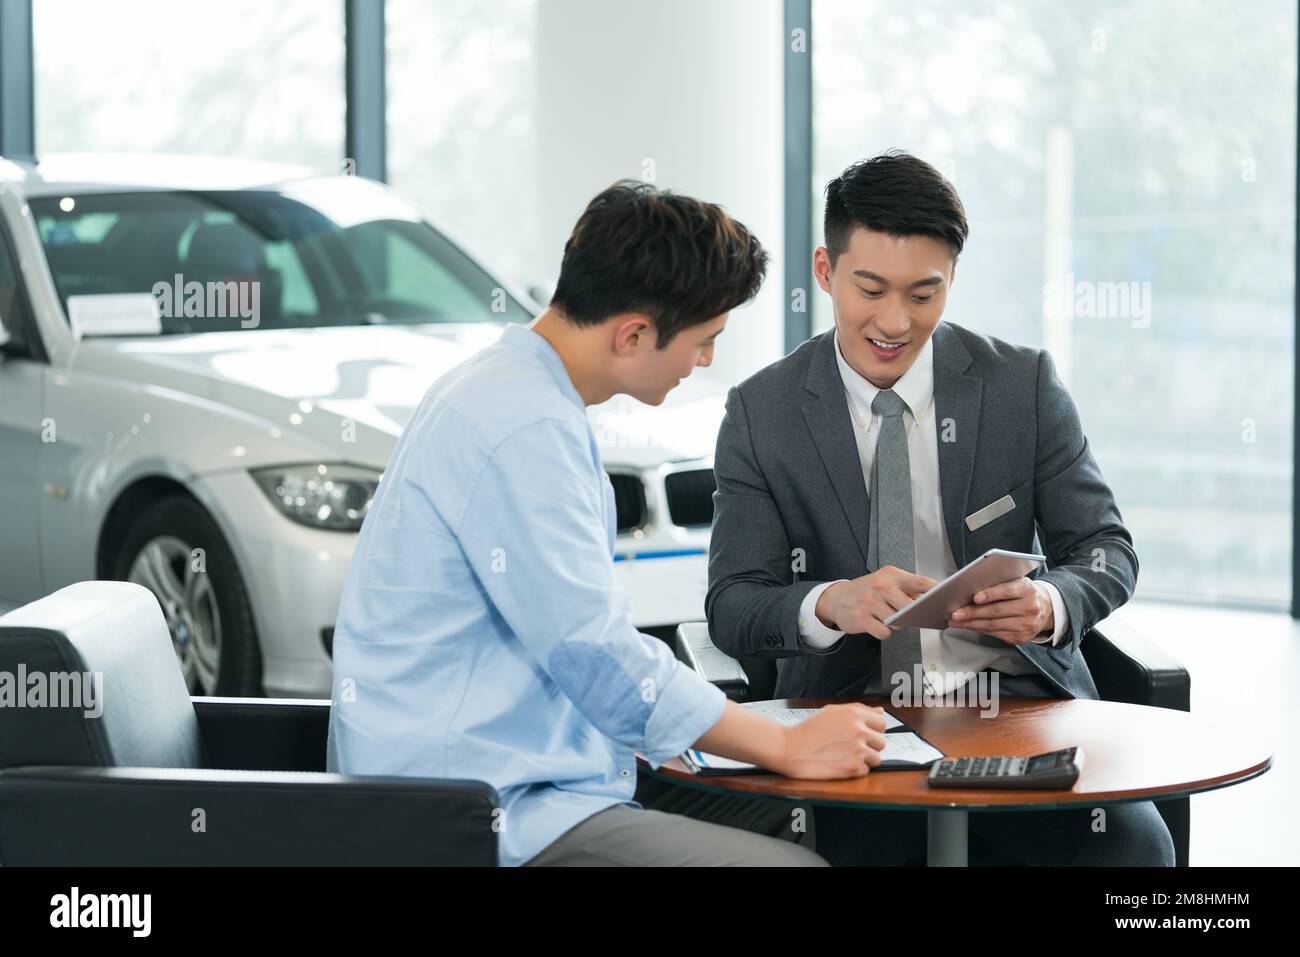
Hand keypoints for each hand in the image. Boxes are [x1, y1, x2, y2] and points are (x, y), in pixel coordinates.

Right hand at [775, 703, 888, 778]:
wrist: (790, 748)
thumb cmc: (808, 730)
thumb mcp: (832, 712)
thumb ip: (859, 710)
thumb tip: (880, 712)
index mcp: (854, 714)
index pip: (882, 723)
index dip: (873, 730)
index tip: (864, 734)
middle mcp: (859, 731)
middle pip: (881, 742)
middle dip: (869, 745)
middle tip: (851, 746)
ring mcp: (857, 750)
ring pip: (876, 758)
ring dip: (864, 759)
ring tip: (846, 756)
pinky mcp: (852, 768)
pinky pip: (865, 771)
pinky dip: (855, 770)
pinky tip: (840, 763)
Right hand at [814, 566, 936, 639]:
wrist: (835, 599)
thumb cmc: (866, 591)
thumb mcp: (885, 582)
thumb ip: (906, 589)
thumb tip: (932, 600)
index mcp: (890, 575)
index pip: (920, 582)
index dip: (936, 591)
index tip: (946, 598)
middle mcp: (880, 586)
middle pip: (911, 606)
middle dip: (912, 614)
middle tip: (904, 613)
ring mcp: (870, 602)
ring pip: (898, 622)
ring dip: (895, 623)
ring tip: (883, 615)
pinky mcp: (861, 618)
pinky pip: (884, 632)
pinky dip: (883, 631)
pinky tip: (875, 623)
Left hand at [948, 577, 1051, 644]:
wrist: (1046, 608)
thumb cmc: (1025, 592)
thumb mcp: (1017, 582)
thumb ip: (1000, 583)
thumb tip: (971, 588)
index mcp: (1027, 590)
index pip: (1007, 591)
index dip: (990, 594)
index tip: (975, 597)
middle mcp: (1029, 608)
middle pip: (996, 612)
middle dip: (972, 613)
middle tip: (956, 614)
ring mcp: (1026, 625)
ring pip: (993, 626)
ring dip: (971, 624)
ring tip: (957, 622)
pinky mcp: (1021, 638)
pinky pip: (995, 634)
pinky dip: (979, 630)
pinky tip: (969, 626)